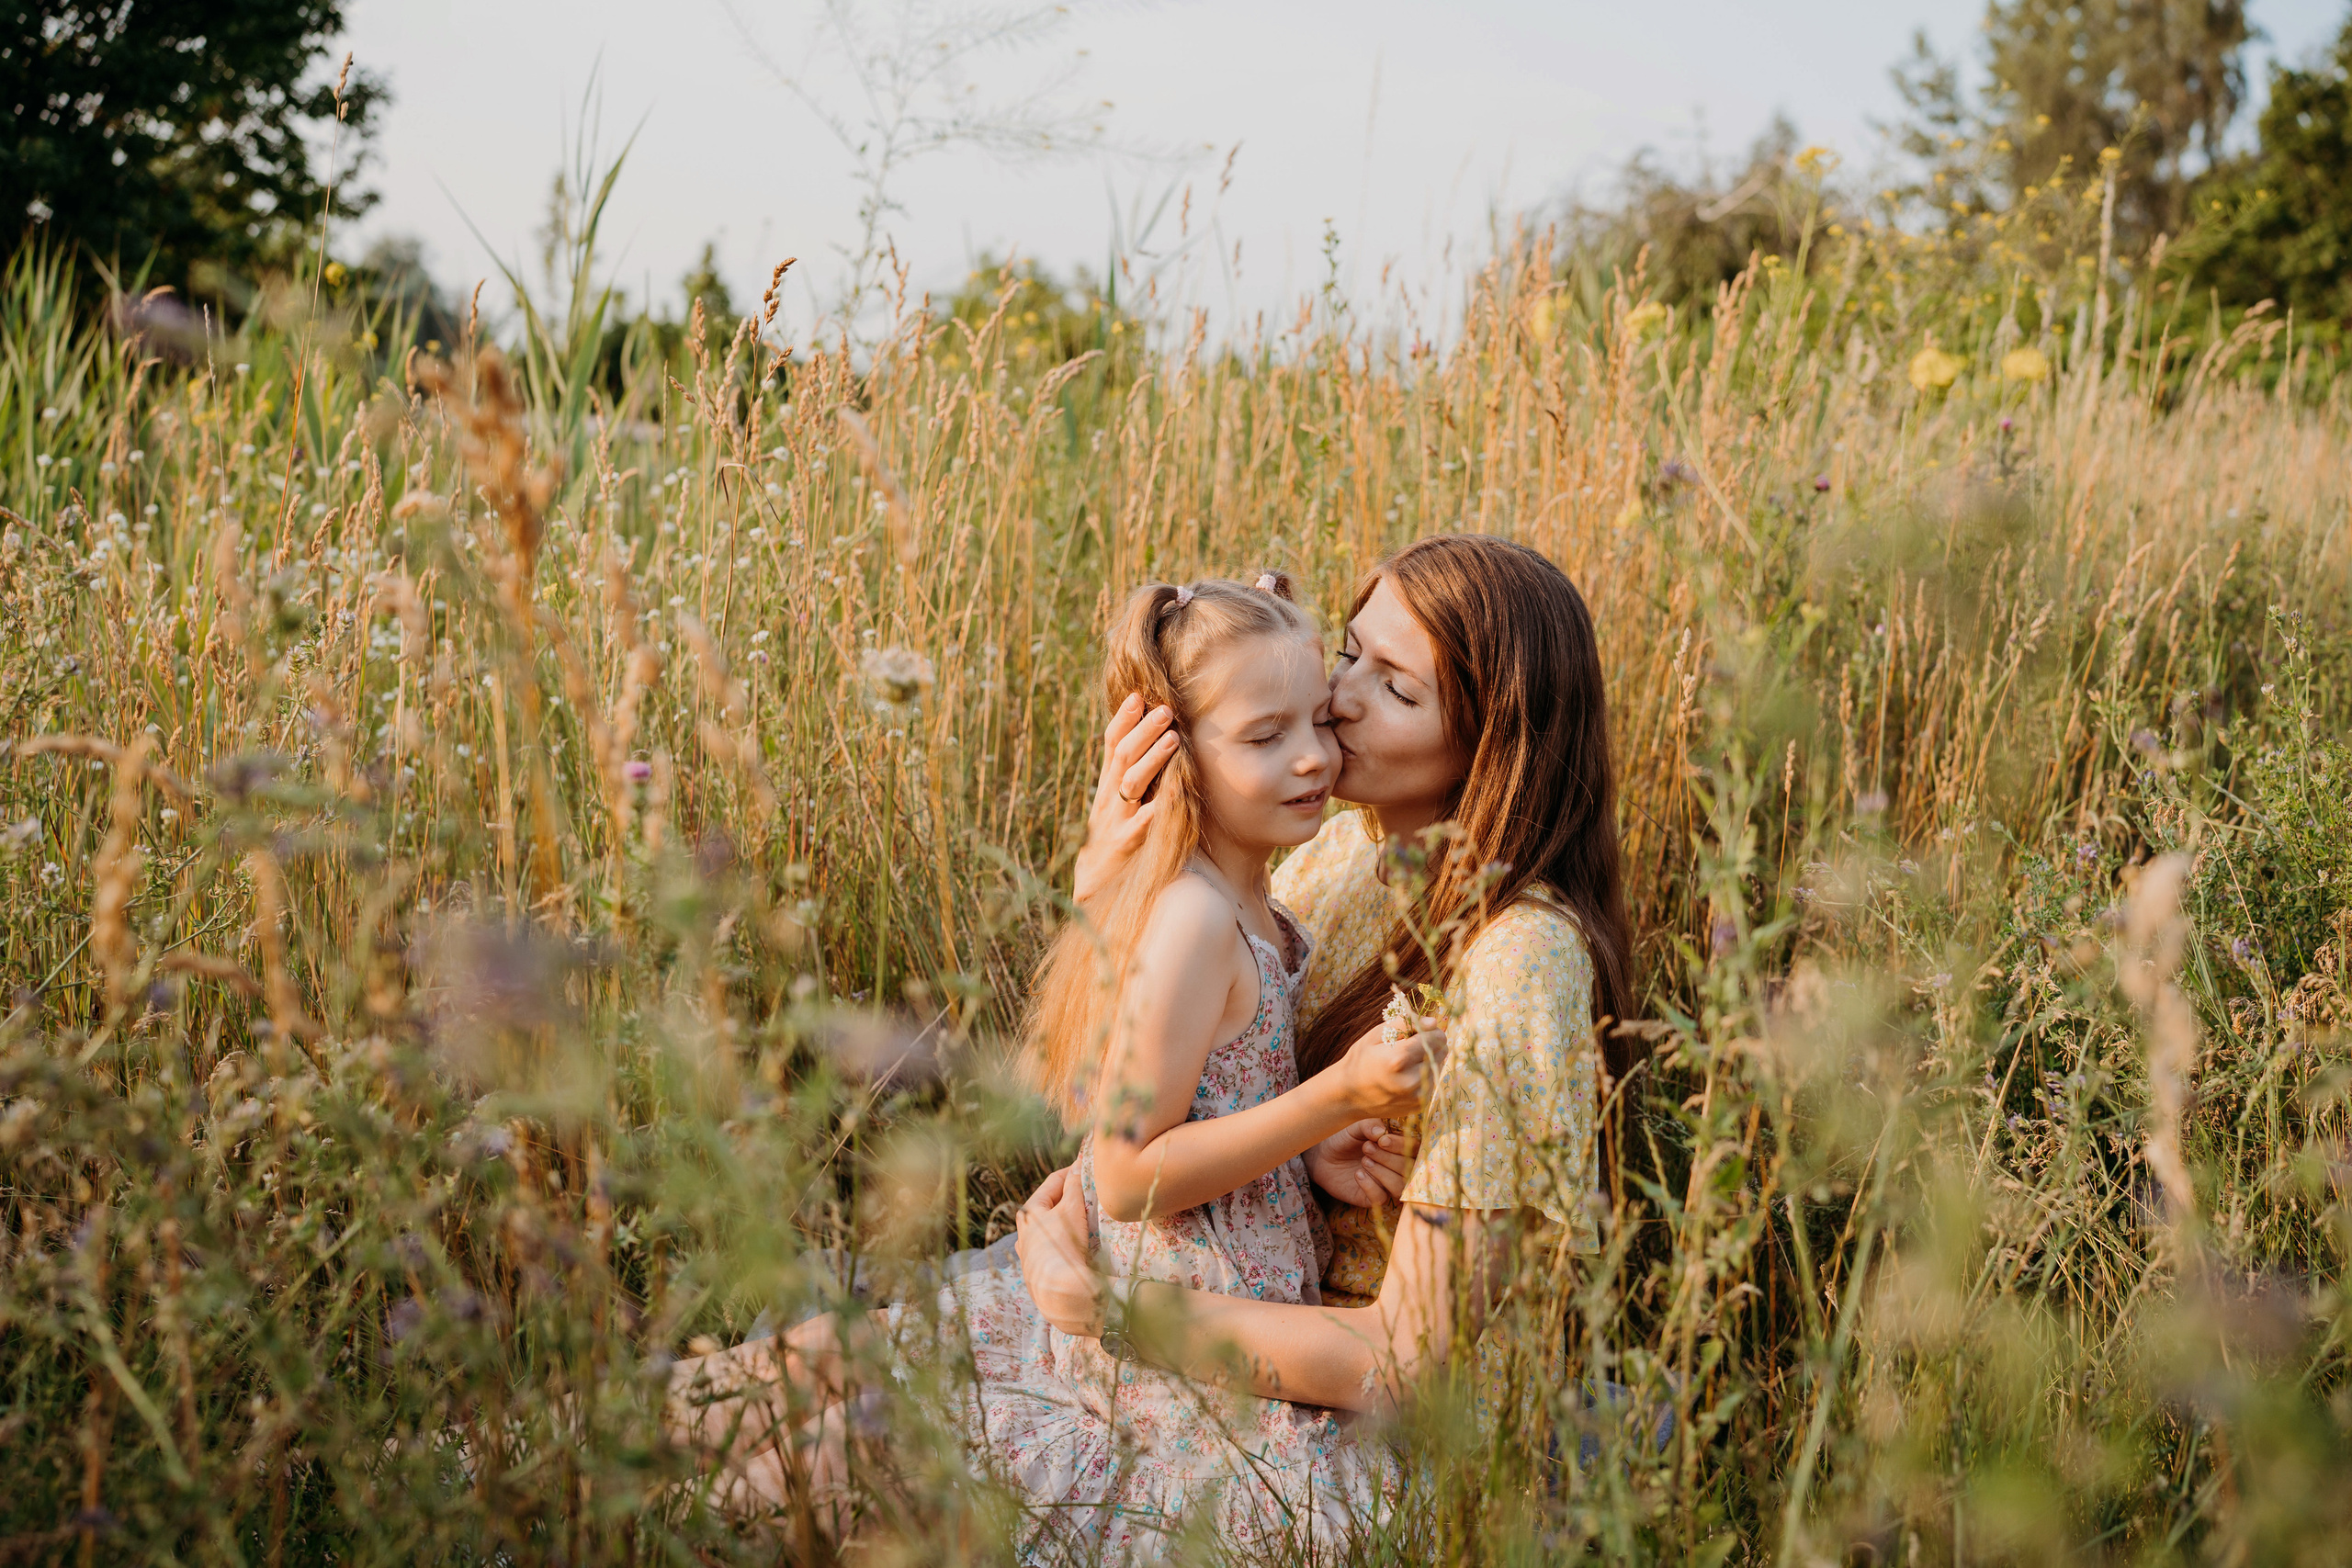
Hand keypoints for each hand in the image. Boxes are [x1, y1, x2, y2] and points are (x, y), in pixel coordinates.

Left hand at [1016, 1166, 1105, 1336]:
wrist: (1059, 1291)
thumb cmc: (1062, 1243)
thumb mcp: (1071, 1209)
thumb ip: (1075, 1186)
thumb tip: (1078, 1165)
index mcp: (1028, 1211)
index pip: (1052, 1183)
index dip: (1071, 1172)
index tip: (1087, 1168)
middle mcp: (1024, 1231)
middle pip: (1051, 1206)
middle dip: (1071, 1197)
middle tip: (1092, 1193)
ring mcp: (1030, 1253)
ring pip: (1052, 1228)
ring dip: (1069, 1221)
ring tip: (1088, 1219)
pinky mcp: (1040, 1271)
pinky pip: (1055, 1248)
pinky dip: (1067, 1241)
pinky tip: (1078, 1245)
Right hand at [1071, 694, 1178, 907]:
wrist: (1094, 888)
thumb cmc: (1112, 840)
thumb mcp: (1115, 804)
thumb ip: (1129, 775)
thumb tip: (1149, 741)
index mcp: (1107, 785)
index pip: (1112, 744)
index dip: (1124, 719)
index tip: (1139, 695)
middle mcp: (1109, 799)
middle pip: (1123, 757)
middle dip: (1144, 731)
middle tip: (1166, 709)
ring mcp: (1116, 822)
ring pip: (1131, 784)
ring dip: (1153, 760)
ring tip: (1174, 739)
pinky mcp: (1127, 847)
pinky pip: (1141, 826)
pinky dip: (1154, 811)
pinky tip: (1170, 796)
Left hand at [1304, 1118, 1413, 1206]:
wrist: (1323, 1155)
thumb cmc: (1344, 1138)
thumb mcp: (1354, 1127)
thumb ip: (1368, 1125)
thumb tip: (1381, 1132)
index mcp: (1398, 1147)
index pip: (1414, 1148)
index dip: (1400, 1146)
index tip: (1382, 1140)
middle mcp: (1397, 1167)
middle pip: (1409, 1169)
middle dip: (1388, 1158)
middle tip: (1366, 1148)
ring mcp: (1386, 1184)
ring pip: (1399, 1186)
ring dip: (1383, 1174)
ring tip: (1364, 1161)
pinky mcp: (1372, 1197)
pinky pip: (1381, 1198)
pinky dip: (1370, 1186)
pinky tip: (1358, 1174)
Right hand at [1330, 1014, 1446, 1120]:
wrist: (1348, 1096)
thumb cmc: (1360, 1060)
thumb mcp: (1376, 1035)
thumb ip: (1404, 1023)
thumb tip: (1433, 1022)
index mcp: (1399, 1059)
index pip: (1436, 1037)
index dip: (1429, 1030)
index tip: (1417, 1031)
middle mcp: (1412, 1080)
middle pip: (1442, 1051)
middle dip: (1430, 1044)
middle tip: (1410, 1046)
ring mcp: (1417, 1095)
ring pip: (1439, 1066)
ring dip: (1427, 1060)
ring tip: (1406, 1063)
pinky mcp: (1420, 1105)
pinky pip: (1432, 1081)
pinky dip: (1424, 1075)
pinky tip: (1406, 1076)